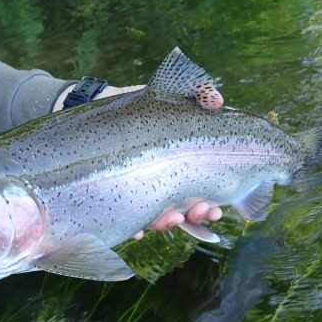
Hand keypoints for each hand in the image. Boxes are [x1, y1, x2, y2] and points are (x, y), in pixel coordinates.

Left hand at [54, 82, 224, 237]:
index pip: (202, 193)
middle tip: (201, 211)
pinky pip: (125, 217)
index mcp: (183, 166)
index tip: (218, 207)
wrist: (103, 103)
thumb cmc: (145, 101)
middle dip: (196, 216)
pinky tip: (138, 230)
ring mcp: (140, 189)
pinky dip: (133, 227)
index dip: (212, 205)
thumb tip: (216, 101)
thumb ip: (199, 92)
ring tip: (173, 217)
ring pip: (157, 217)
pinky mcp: (117, 192)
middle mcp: (163, 182)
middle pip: (184, 211)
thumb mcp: (175, 91)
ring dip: (168, 223)